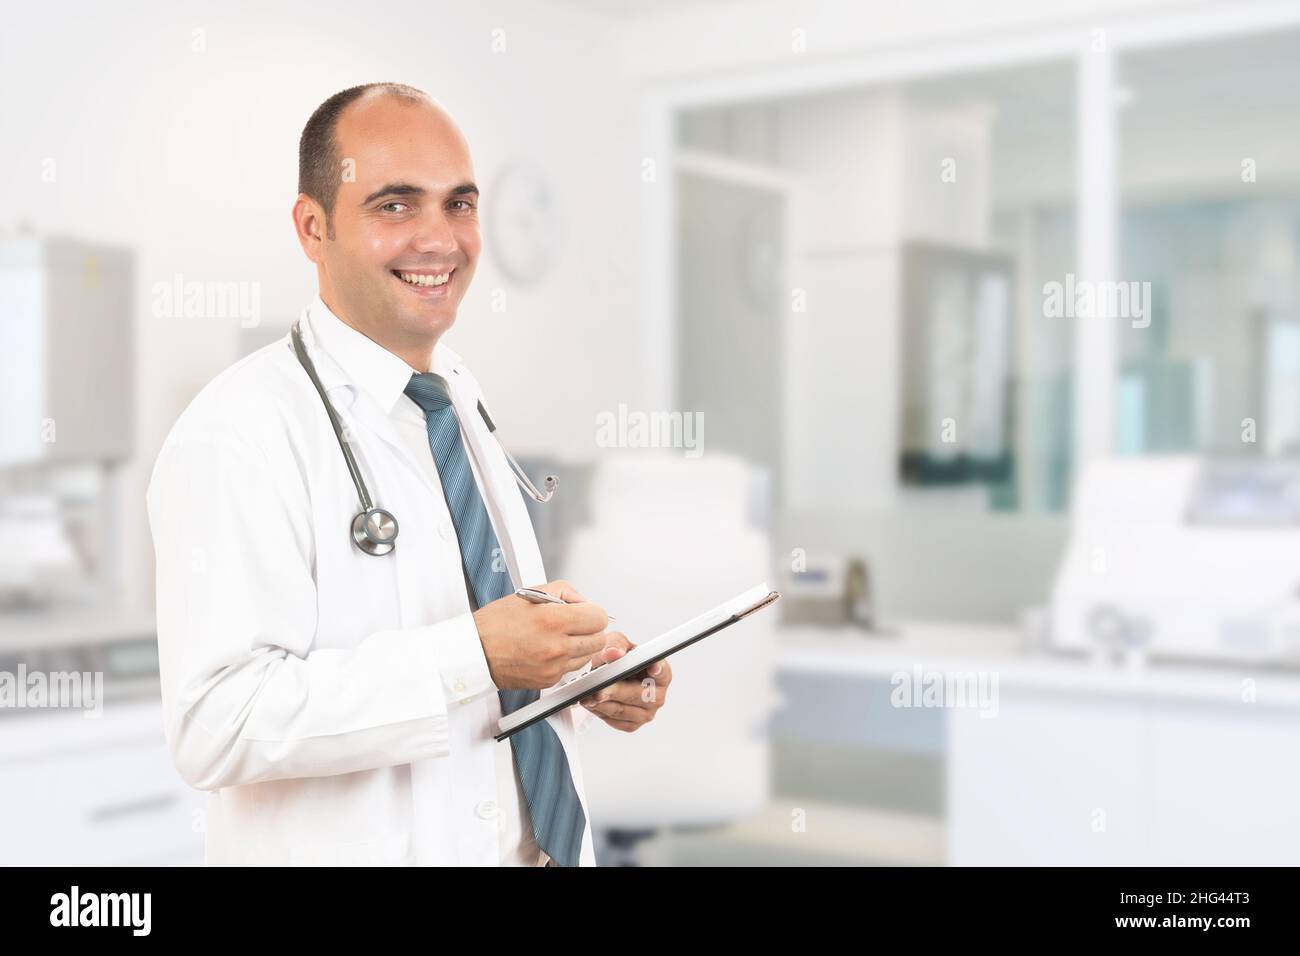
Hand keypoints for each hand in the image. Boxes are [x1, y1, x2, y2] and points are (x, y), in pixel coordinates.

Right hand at [473, 580, 608, 689]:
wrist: (476, 653)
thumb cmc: (497, 623)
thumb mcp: (530, 594)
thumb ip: (565, 592)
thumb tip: (584, 602)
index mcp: (553, 620)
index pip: (598, 618)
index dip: (592, 612)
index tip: (583, 612)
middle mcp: (556, 646)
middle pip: (599, 639)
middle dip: (590, 629)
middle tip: (574, 623)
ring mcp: (554, 666)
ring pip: (588, 656)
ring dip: (580, 645)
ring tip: (559, 637)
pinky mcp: (549, 681)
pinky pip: (571, 669)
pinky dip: (566, 659)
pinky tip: (549, 650)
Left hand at [579, 632, 671, 731]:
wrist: (607, 676)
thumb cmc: (618, 659)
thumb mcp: (617, 644)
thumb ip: (616, 645)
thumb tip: (614, 653)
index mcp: (661, 673)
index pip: (662, 672)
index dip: (658, 670)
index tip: (652, 668)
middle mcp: (657, 695)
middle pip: (638, 695)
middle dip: (616, 691)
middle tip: (599, 689)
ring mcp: (646, 712)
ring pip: (622, 709)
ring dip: (602, 703)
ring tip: (587, 695)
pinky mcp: (631, 724)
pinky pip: (613, 720)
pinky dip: (599, 710)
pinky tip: (590, 701)